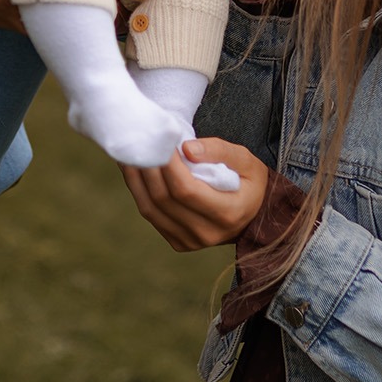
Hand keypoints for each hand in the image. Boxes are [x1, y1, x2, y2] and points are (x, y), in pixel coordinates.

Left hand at [122, 141, 268, 250]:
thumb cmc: (249, 181)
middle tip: (138, 141)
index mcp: (227, 214)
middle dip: (147, 168)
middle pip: (164, 199)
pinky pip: (151, 215)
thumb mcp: (246, 160)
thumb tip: (185, 148)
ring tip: (128, 153)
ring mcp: (189, 241)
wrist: (253, 215)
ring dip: (135, 179)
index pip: (186, 190)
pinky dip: (138, 190)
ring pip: (150, 209)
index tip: (158, 139)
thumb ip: (219, 150)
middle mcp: (206, 233)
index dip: (167, 165)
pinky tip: (134, 170)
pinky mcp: (177, 241)